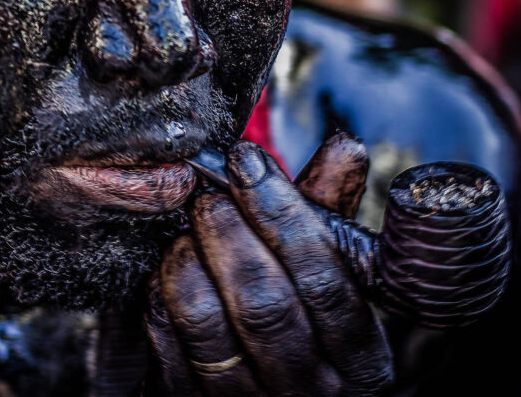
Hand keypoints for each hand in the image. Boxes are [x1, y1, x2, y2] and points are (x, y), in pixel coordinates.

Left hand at [143, 140, 393, 395]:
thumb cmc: (300, 320)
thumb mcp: (327, 274)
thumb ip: (328, 214)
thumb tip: (346, 147)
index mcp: (359, 358)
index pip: (324, 282)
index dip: (284, 215)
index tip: (248, 164)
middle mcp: (309, 390)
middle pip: (265, 304)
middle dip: (230, 234)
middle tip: (210, 192)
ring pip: (208, 324)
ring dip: (189, 259)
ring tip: (187, 225)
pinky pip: (167, 343)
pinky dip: (162, 293)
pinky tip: (168, 263)